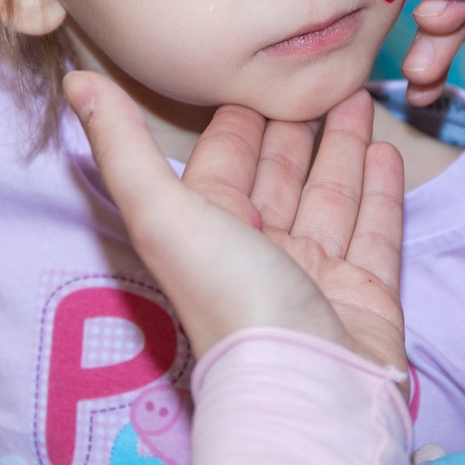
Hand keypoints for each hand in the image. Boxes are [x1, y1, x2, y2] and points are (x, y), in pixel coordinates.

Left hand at [66, 74, 406, 373]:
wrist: (307, 386)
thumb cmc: (231, 301)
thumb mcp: (165, 215)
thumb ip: (124, 147)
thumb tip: (78, 83)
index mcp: (208, 235)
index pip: (224, 164)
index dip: (239, 122)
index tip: (260, 77)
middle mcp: (259, 254)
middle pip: (280, 177)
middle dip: (298, 128)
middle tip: (324, 78)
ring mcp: (314, 277)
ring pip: (330, 198)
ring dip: (343, 149)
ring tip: (360, 99)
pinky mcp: (365, 297)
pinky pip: (373, 232)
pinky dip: (379, 192)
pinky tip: (387, 154)